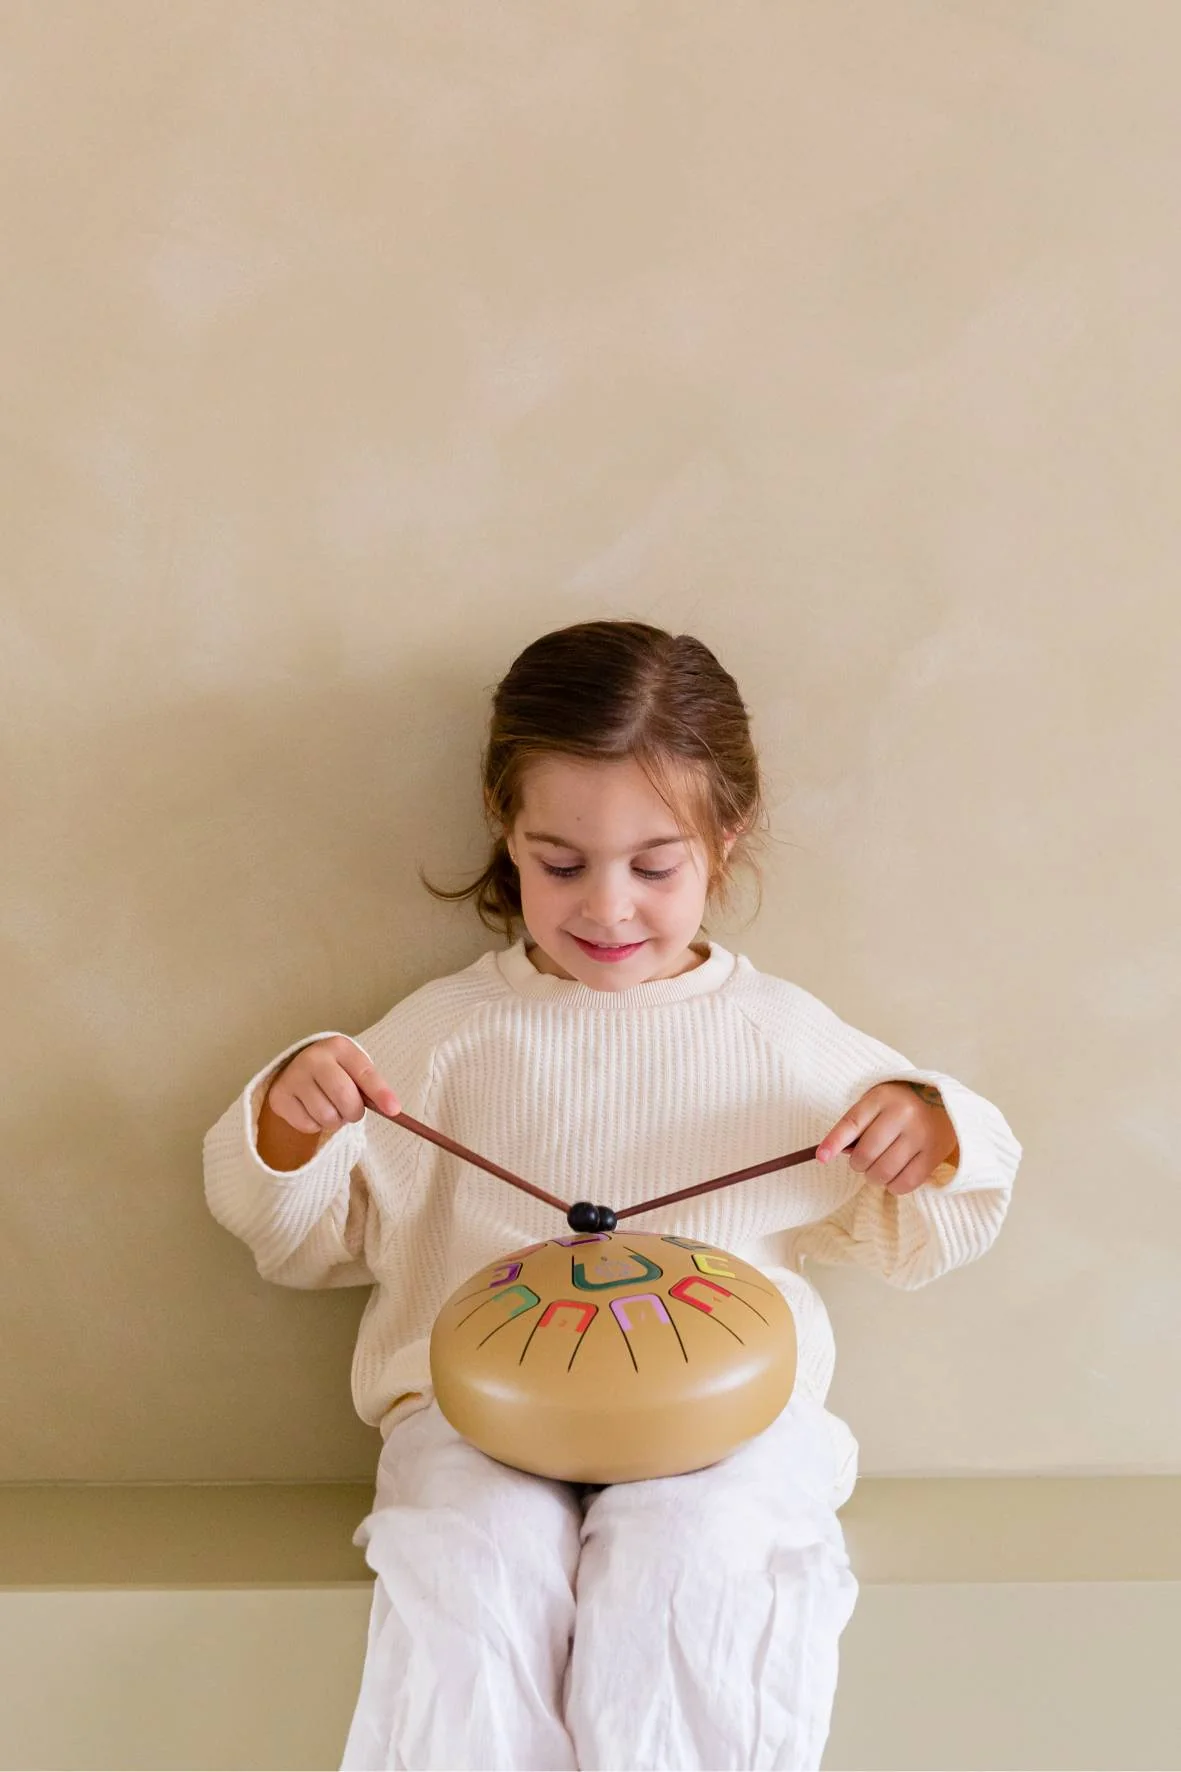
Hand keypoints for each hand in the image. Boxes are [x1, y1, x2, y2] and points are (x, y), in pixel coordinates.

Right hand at [265, 1036, 400, 1135]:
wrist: (297, 1070)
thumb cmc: (336, 1072)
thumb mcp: (354, 1070)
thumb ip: (371, 1087)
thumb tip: (392, 1109)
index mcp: (339, 1047)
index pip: (364, 1072)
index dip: (380, 1092)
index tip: (394, 1110)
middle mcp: (313, 1058)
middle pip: (344, 1096)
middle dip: (354, 1112)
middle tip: (352, 1111)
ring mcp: (293, 1077)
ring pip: (326, 1115)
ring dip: (335, 1121)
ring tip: (331, 1108)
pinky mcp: (279, 1097)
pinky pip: (308, 1125)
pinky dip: (316, 1125)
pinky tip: (312, 1111)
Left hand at [815, 1082, 957, 1195]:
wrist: (945, 1102)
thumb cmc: (901, 1105)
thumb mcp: (877, 1103)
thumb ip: (858, 1124)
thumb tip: (833, 1154)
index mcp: (882, 1097)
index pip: (852, 1123)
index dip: (833, 1142)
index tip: (821, 1158)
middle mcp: (903, 1114)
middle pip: (866, 1153)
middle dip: (858, 1164)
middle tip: (862, 1161)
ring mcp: (920, 1135)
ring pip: (884, 1171)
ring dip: (874, 1177)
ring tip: (877, 1169)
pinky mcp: (935, 1154)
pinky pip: (906, 1183)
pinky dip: (893, 1187)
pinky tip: (893, 1178)